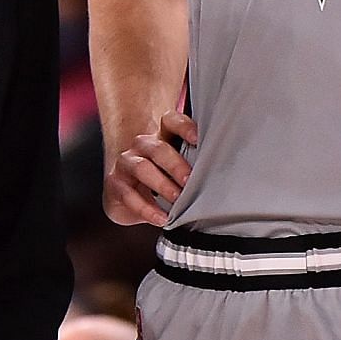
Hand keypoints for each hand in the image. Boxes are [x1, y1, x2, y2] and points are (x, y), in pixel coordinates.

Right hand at [104, 110, 196, 227]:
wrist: (128, 195)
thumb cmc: (162, 178)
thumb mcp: (178, 170)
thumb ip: (195, 167)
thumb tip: (224, 180)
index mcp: (161, 135)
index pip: (171, 121)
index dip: (184, 127)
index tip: (197, 139)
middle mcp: (142, 145)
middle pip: (158, 148)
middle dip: (175, 164)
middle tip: (189, 180)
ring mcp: (126, 163)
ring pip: (142, 168)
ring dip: (161, 184)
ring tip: (177, 200)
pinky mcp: (116, 183)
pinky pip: (129, 195)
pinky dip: (147, 208)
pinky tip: (161, 218)